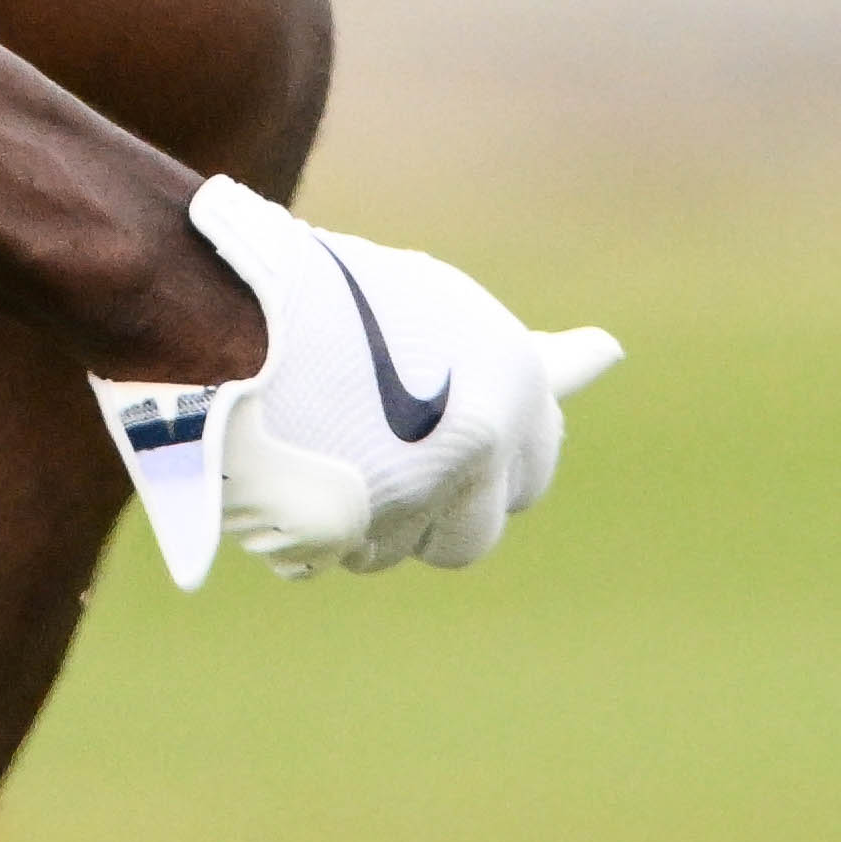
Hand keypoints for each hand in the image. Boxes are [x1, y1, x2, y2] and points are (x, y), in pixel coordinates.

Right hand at [86, 174, 622, 586]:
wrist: (230, 303)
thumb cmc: (325, 289)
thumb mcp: (431, 300)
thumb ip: (510, 354)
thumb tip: (609, 354)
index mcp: (510, 382)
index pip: (536, 468)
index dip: (491, 462)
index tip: (454, 442)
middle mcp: (478, 447)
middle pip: (474, 533)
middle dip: (433, 509)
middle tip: (383, 456)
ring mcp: (415, 496)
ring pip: (398, 547)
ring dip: (368, 520)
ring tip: (319, 449)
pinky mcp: (350, 533)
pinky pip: (336, 552)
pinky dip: (313, 529)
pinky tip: (284, 472)